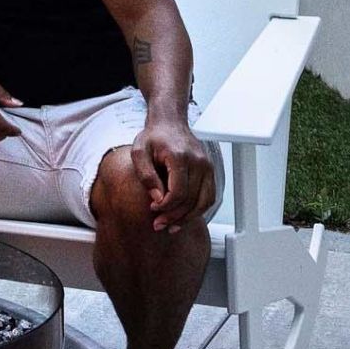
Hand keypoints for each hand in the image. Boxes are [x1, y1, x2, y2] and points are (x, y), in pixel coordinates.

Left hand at [130, 118, 216, 232]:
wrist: (169, 123)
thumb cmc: (153, 137)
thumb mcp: (139, 152)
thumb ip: (146, 175)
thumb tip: (157, 199)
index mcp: (180, 157)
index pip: (179, 191)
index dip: (166, 206)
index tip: (153, 209)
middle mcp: (198, 162)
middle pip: (191, 200)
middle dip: (174, 216)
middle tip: (159, 224)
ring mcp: (207, 167)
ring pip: (204, 202)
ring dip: (188, 218)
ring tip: (172, 226)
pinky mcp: (210, 171)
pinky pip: (209, 197)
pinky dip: (198, 210)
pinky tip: (184, 217)